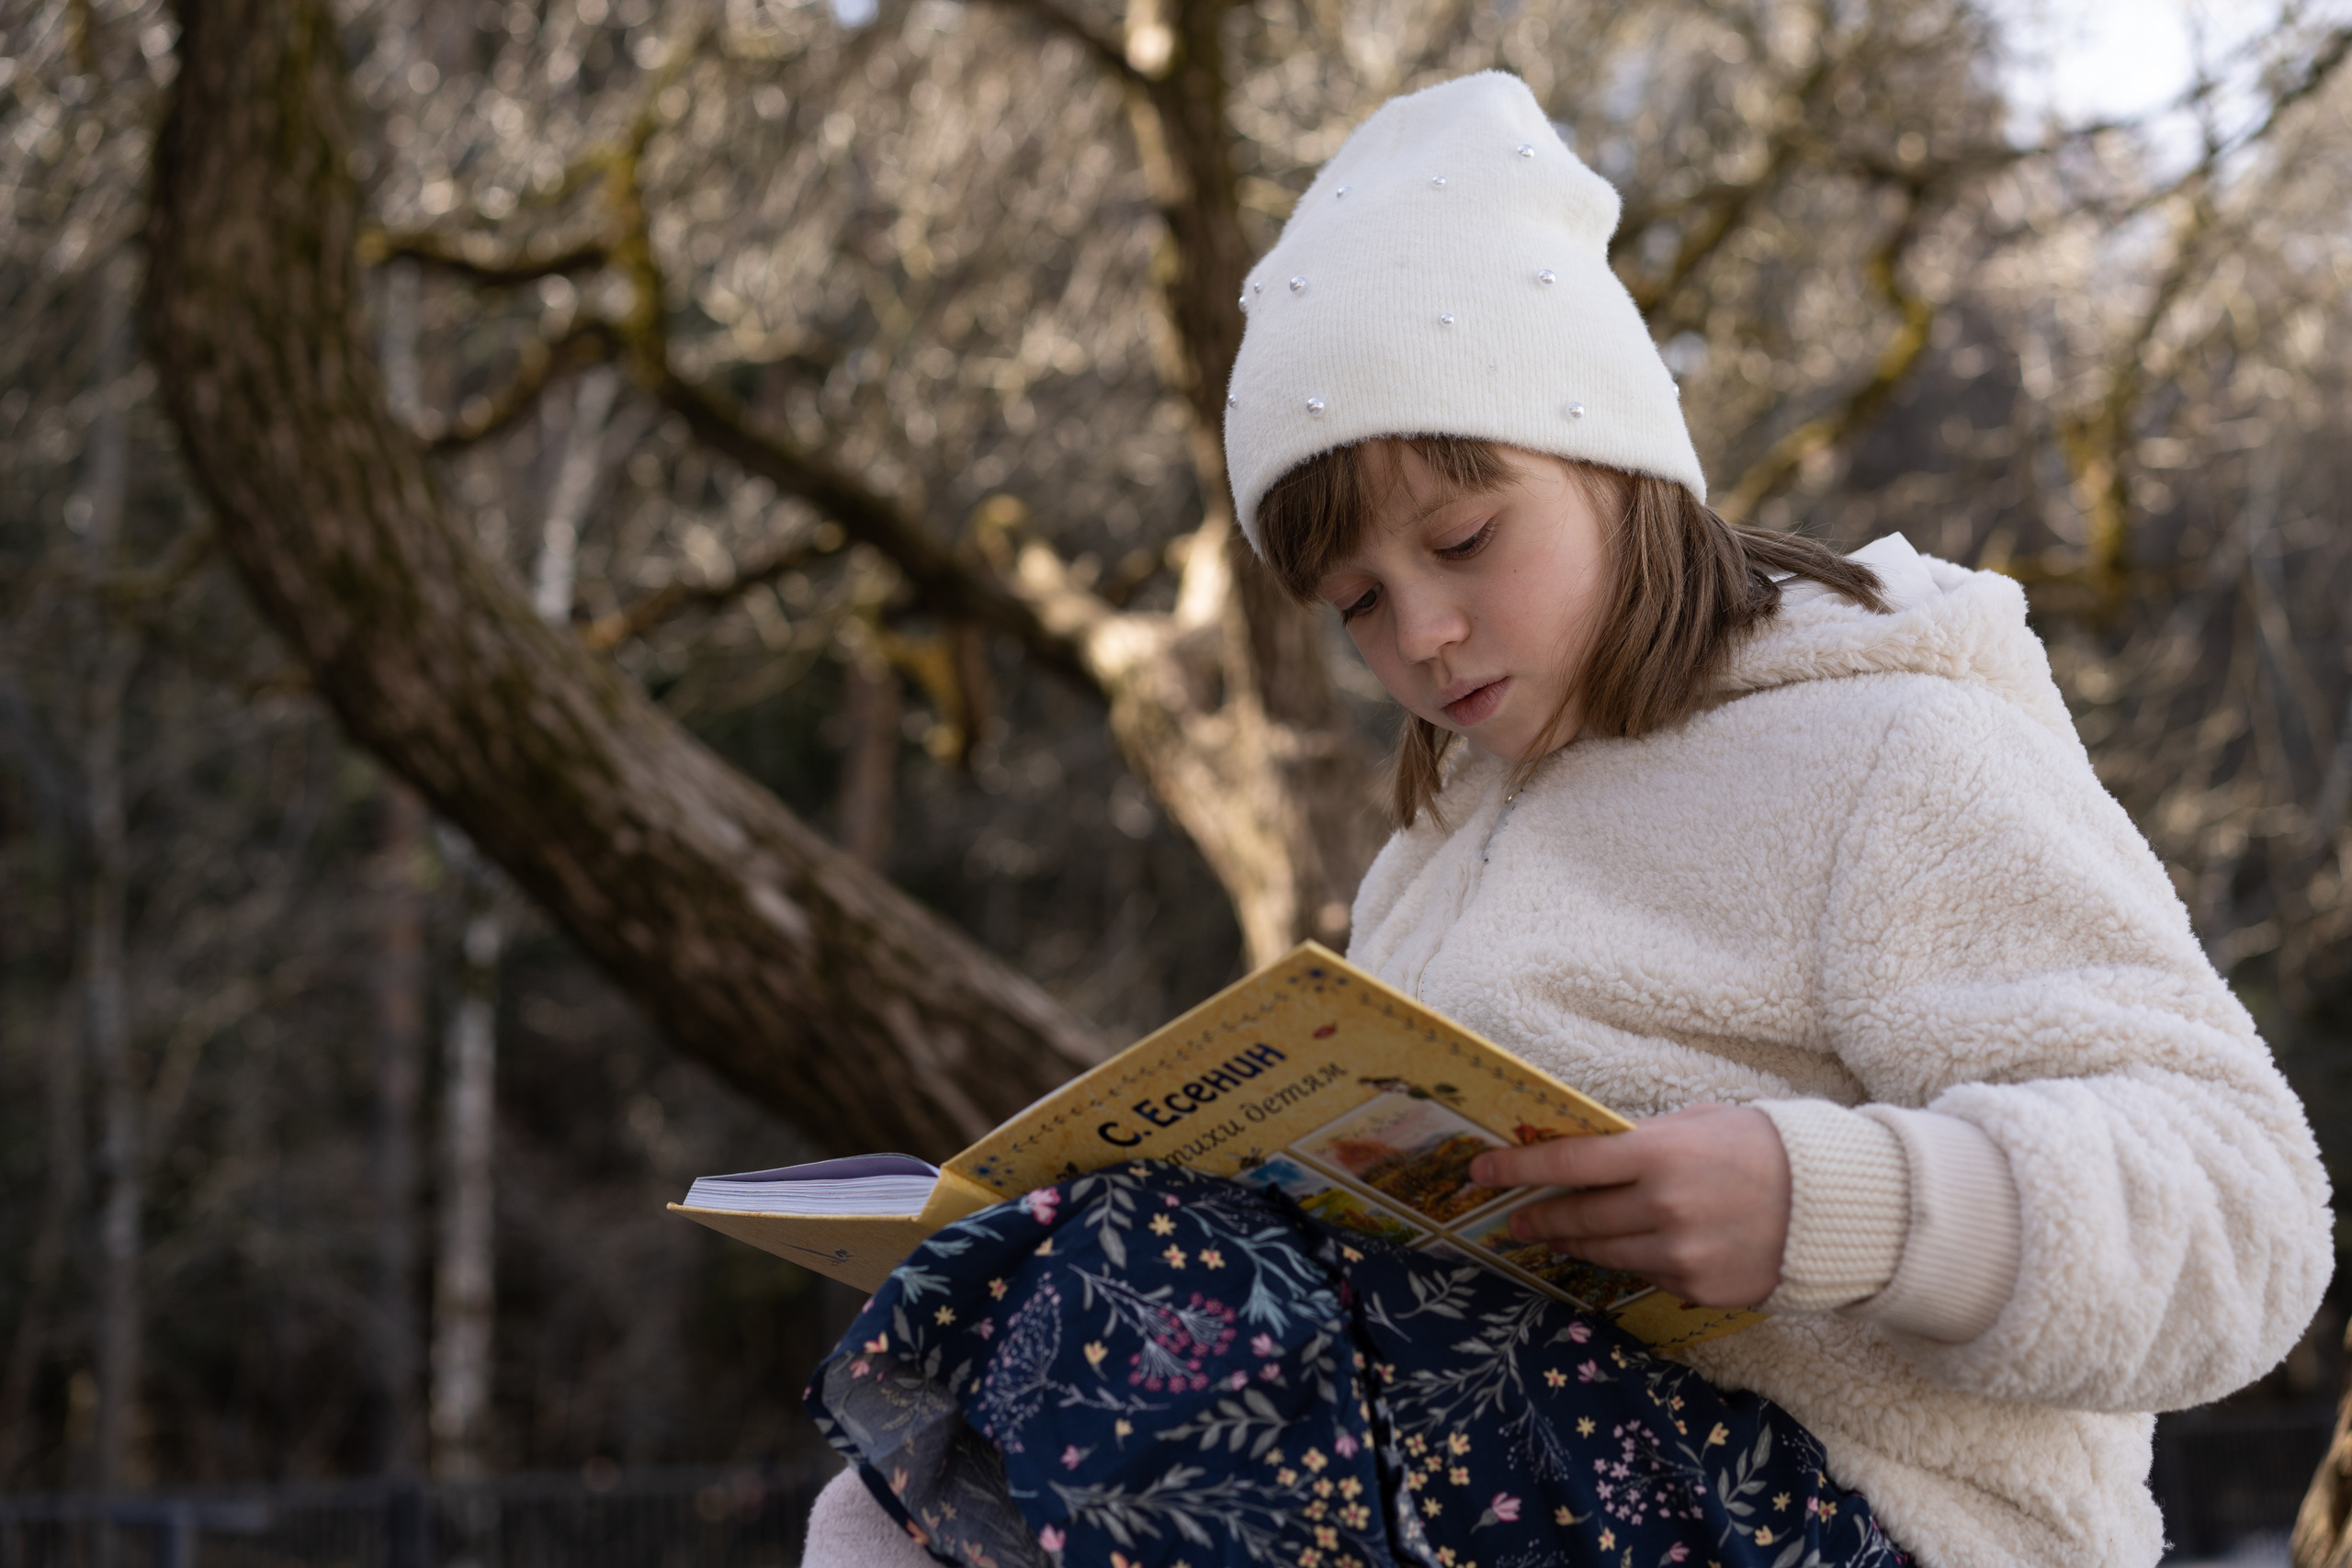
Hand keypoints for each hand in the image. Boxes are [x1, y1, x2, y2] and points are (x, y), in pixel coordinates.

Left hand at [1467, 1104, 1791, 1308]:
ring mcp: (1679, 1256)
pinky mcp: (1698, 1290)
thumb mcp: (1698, 1122)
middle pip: (1577, 1217)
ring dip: (1574, 1244)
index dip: (1516, 1169)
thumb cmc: (1762, 1146)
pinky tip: (1631, 1249)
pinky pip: (1647, 1277)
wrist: (1837, 1204)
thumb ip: (1640, 1139)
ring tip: (1557, 1236)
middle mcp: (1661, 1209)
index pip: (1566, 1162)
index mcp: (1657, 1155)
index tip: (1480, 1172)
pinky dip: (1634, 1262)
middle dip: (1538, 1216)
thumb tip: (1586, 1151)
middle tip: (1514, 1217)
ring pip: (1604, 1254)